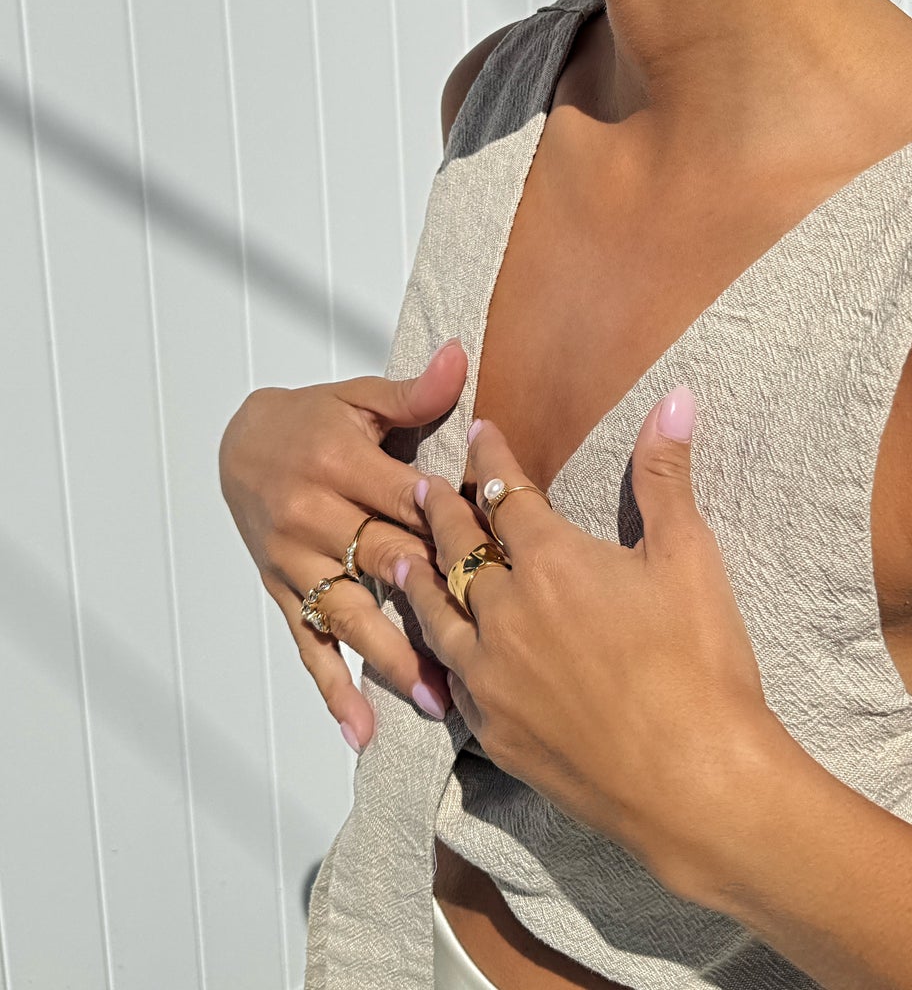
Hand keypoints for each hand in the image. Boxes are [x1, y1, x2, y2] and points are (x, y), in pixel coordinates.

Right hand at [218, 340, 469, 749]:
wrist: (237, 442)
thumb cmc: (310, 419)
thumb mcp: (358, 398)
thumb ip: (413, 392)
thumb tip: (461, 357)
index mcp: (339, 463)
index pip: (406, 500)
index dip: (453, 526)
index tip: (501, 557)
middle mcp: (313, 516)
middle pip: (384, 561)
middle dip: (434, 602)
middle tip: (487, 645)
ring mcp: (297, 561)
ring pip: (352, 613)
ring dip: (394, 657)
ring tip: (438, 699)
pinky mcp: (285, 592)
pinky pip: (310, 644)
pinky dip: (333, 689)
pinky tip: (360, 728)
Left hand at [380, 385, 783, 899]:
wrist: (691, 781)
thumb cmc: (699, 662)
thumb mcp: (689, 556)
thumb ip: (666, 475)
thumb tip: (673, 397)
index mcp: (552, 561)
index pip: (506, 494)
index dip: (491, 458)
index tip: (478, 432)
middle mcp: (506, 613)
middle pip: (460, 550)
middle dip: (441, 512)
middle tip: (421, 486)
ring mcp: (491, 676)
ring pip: (438, 614)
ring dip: (419, 579)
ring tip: (400, 557)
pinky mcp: (493, 731)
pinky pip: (449, 678)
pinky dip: (436, 651)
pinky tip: (436, 650)